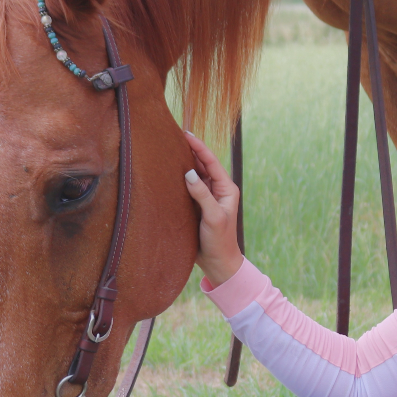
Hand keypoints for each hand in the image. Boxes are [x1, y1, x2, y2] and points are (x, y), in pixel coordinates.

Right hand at [183, 133, 243, 286]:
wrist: (218, 263)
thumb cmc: (220, 241)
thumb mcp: (213, 217)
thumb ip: (202, 194)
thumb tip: (189, 172)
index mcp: (227, 189)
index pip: (211, 162)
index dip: (199, 147)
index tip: (186, 134)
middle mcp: (218, 190)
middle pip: (203, 165)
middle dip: (190, 151)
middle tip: (174, 136)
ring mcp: (207, 198)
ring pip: (195, 175)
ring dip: (184, 163)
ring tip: (169, 149)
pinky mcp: (197, 206)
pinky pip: (188, 188)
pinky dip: (179, 179)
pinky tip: (169, 172)